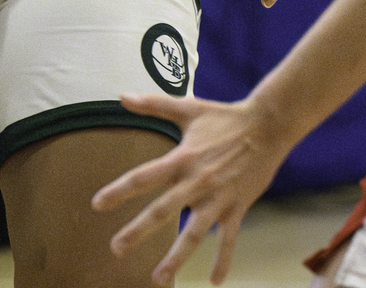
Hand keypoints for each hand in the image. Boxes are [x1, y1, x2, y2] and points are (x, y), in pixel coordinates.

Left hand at [92, 93, 293, 285]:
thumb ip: (153, 104)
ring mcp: (218, 199)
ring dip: (176, 257)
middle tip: (116, 248)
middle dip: (138, 231)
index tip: (97, 204)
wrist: (268, 126)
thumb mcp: (188, 108)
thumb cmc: (224, 117)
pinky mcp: (237, 208)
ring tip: (158, 278)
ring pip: (194, 234)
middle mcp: (197, 182)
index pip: (143, 177)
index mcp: (182, 158)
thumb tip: (121, 95)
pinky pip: (228, 239)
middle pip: (162, 211)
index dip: (119, 190)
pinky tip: (214, 282)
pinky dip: (222, 260)